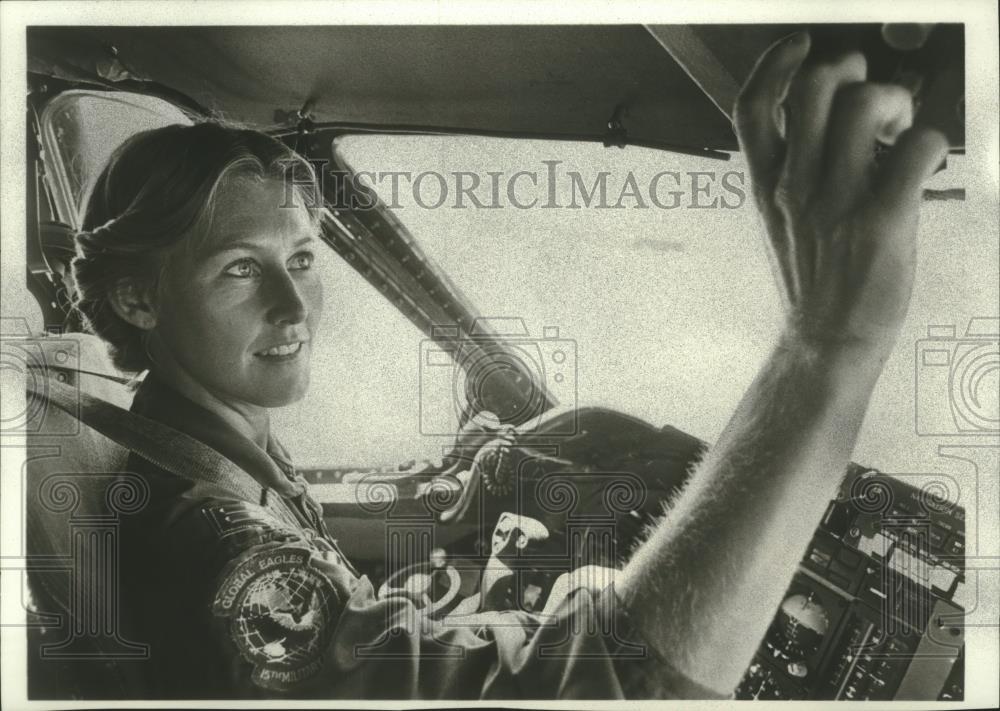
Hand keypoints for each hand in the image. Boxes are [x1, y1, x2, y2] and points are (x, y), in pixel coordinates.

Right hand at [734, 32, 948, 354]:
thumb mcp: (777, 221)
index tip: (800, 48)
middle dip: (850, 69)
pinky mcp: (883, 219)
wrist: (825, 338)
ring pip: (864, 105)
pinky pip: (916, 149)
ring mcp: (837, 201)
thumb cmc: (810, 281)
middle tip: (868, 92)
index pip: (752, 107)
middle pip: (814, 88)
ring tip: (898, 128)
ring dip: (894, 101)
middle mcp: (796, 185)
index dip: (775, 63)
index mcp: (767, 185)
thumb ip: (790, 172)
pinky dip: (930, 142)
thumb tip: (824, 128)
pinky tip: (923, 161)